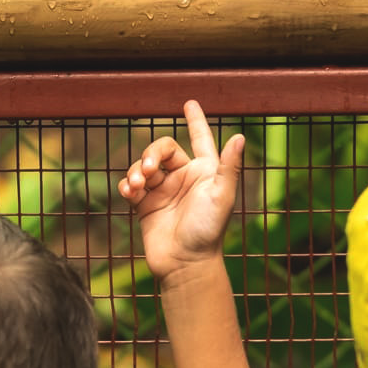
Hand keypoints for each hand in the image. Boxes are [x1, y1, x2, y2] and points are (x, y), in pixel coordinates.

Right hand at [117, 100, 245, 280]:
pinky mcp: (146, 205)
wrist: (184, 264)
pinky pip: (132, 185)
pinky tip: (129, 192)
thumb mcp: (221, 196)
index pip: (200, 139)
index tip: (190, 103)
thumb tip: (239, 136)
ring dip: (136, 171)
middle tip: (148, 171)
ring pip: (143, 166)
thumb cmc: (208, 231)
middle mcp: (183, 177)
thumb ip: (228, 167)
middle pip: (161, 149)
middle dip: (151, 154)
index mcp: (205, 171)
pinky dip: (128, 185)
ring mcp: (163, 191)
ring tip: (137, 186)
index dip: (196, 121)